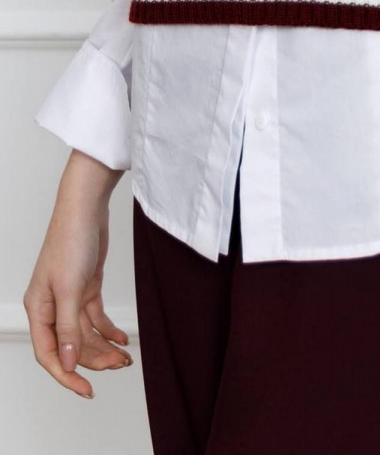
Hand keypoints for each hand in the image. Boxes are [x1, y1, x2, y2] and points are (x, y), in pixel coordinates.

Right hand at [23, 149, 130, 398]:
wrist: (87, 207)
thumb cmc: (70, 240)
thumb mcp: (69, 287)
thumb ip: (69, 327)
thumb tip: (68, 362)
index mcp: (38, 309)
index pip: (49, 353)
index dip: (66, 375)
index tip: (86, 389)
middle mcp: (52, 306)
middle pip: (70, 346)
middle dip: (92, 359)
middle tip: (117, 365)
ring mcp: (69, 297)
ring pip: (84, 334)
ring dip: (103, 346)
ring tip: (123, 355)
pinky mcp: (85, 288)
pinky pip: (95, 318)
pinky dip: (108, 330)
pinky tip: (121, 338)